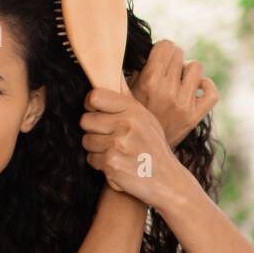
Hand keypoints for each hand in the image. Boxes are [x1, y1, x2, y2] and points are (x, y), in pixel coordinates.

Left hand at [79, 85, 182, 206]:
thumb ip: (126, 100)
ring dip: (96, 149)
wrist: (168, 181)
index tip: (97, 113)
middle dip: (93, 131)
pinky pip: (91, 159)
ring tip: (115, 153)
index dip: (91, 106)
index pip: (95, 96)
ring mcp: (118, 144)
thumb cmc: (154, 149)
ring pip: (86, 141)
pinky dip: (101, 165)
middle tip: (109, 139)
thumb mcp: (147, 119)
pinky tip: (117, 165)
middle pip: (85, 120)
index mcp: (134, 110)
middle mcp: (126, 124)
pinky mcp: (112, 163)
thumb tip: (111, 72)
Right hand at [129, 39, 218, 147]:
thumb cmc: (131, 116)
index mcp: (149, 81)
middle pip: (180, 54)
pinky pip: (211, 92)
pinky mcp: (195, 117)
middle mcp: (168, 92)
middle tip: (165, 73)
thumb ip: (131, 69)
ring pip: (196, 67)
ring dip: (187, 71)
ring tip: (177, 81)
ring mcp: (184, 104)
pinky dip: (206, 87)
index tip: (157, 59)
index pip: (166, 45)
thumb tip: (137, 47)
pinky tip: (195, 89)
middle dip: (172, 60)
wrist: (141, 153)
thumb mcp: (124, 92)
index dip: (162, 50)